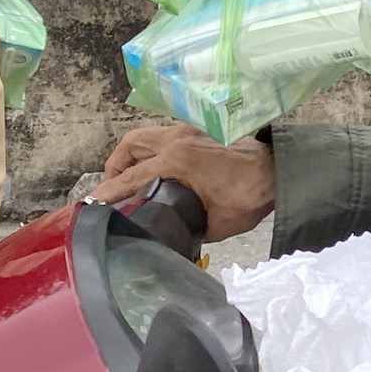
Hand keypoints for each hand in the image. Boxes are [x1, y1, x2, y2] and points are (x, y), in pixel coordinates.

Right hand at [94, 123, 275, 241]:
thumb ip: (186, 229)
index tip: (92, 203)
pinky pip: (165, 137)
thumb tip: (171, 239)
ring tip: (130, 178)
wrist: (278, 172)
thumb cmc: (250, 195)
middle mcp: (178, 140)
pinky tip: (156, 170)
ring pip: (148, 136)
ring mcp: (189, 132)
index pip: (132, 176)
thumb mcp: (214, 223)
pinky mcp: (200, 132)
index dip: (109, 192)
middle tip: (112, 187)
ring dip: (134, 155)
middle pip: (132, 144)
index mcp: (177, 160)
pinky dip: (153, 150)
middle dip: (116, 165)